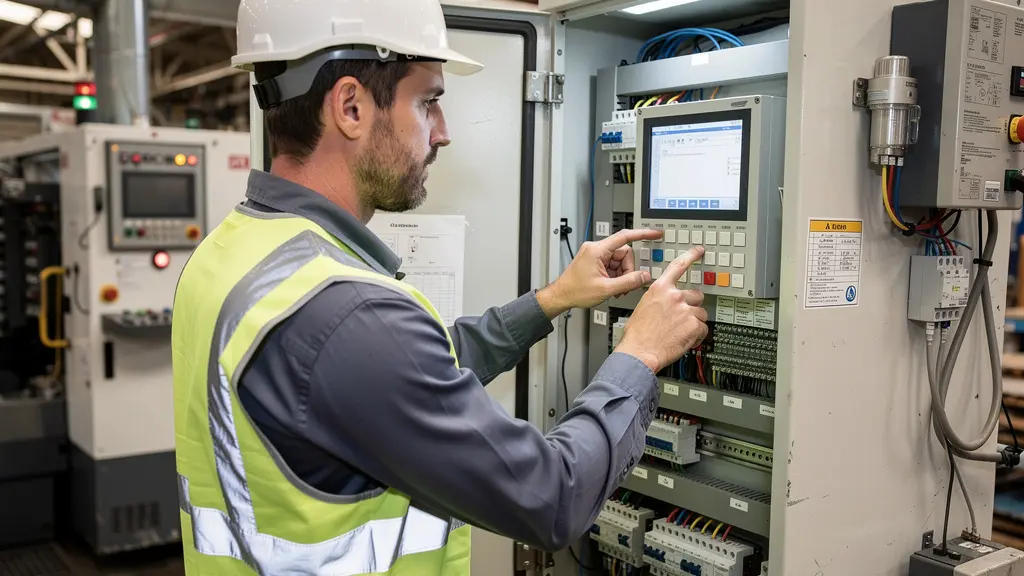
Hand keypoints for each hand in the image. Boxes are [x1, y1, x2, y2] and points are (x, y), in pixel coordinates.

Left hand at [537, 228, 663, 317]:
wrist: (561, 296)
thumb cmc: (575, 291)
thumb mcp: (606, 289)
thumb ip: (628, 282)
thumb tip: (645, 276)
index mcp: (597, 250)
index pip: (624, 236)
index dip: (642, 234)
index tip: (654, 233)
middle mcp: (596, 249)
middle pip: (624, 253)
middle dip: (627, 270)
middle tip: (623, 285)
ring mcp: (595, 255)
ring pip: (620, 261)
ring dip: (622, 275)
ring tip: (614, 288)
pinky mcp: (595, 261)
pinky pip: (613, 265)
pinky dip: (616, 276)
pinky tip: (611, 286)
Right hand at [615, 247, 707, 372]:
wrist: (639, 351)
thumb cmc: (638, 334)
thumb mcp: (644, 307)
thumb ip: (660, 300)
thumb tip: (668, 304)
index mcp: (660, 289)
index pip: (678, 266)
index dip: (691, 256)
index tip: (699, 250)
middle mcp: (674, 296)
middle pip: (696, 295)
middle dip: (692, 306)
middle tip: (682, 318)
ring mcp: (685, 310)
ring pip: (701, 313)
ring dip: (694, 323)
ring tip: (679, 332)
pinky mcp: (694, 324)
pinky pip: (703, 328)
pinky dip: (697, 336)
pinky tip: (684, 339)